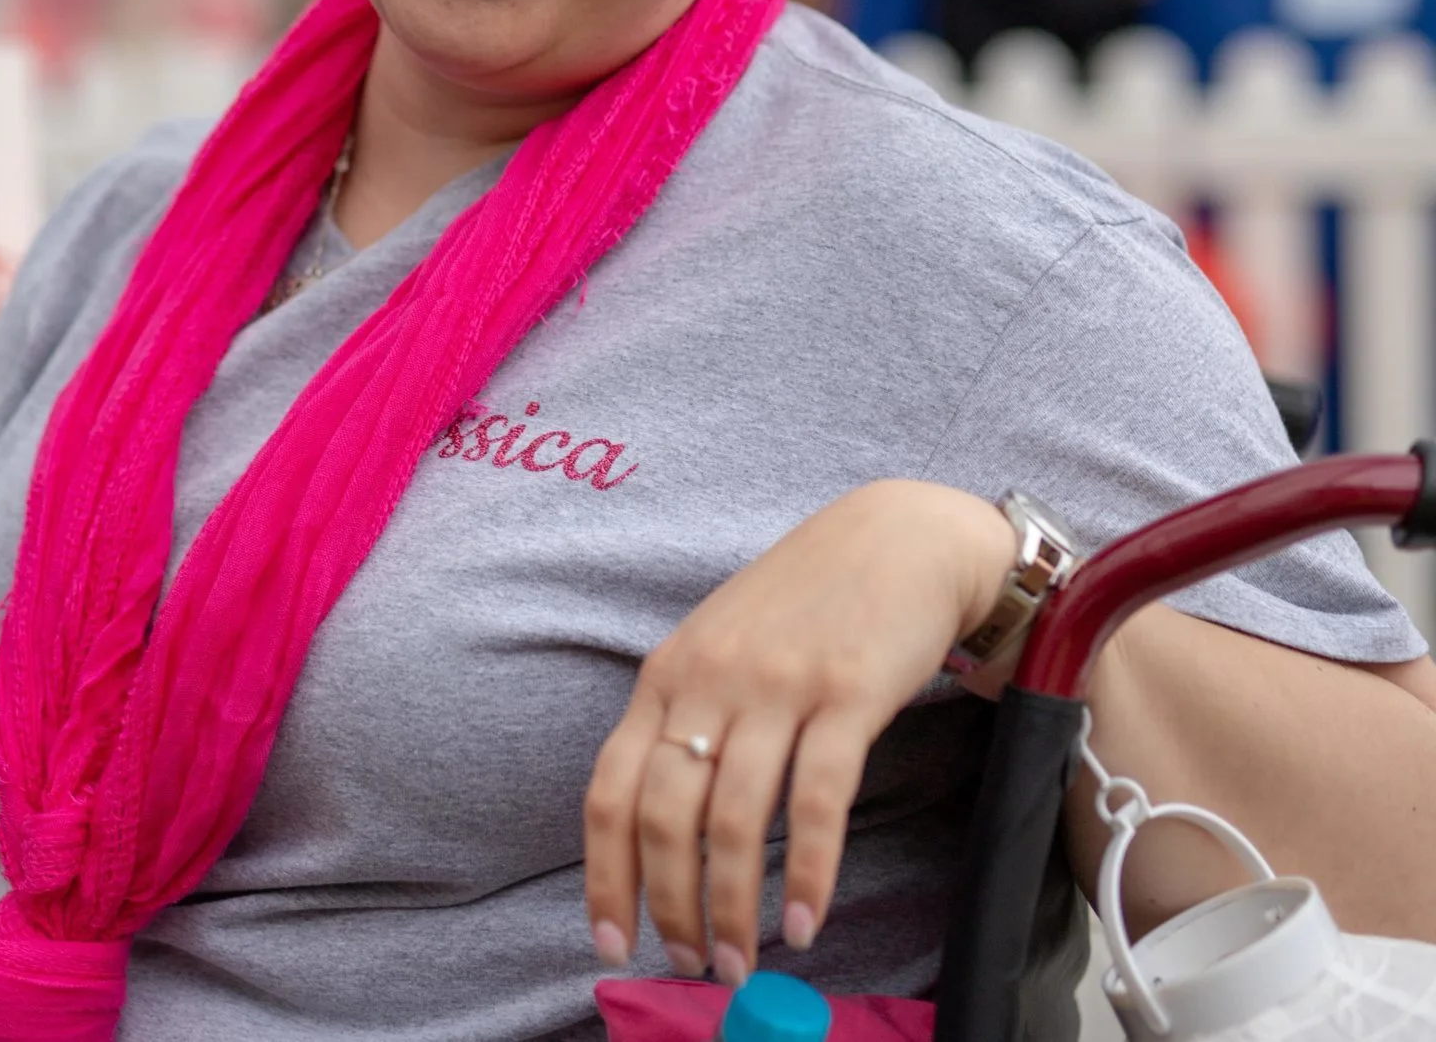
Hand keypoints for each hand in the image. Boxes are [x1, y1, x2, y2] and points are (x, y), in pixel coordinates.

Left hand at [582, 479, 1012, 983]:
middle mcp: (710, 679)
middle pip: (663, 815)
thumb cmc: (804, 601)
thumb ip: (689, 717)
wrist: (898, 537)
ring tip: (740, 962)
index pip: (610, 787)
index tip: (610, 942)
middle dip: (670, 905)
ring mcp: (777, 685)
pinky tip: (805, 924)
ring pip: (734, 819)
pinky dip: (808, 874)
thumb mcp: (720, 645)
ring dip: (732, 906)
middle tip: (690, 966)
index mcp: (668, 673)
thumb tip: (660, 830)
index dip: (606, 873)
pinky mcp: (848, 695)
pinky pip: (816, 802)